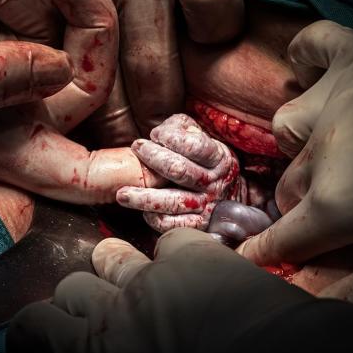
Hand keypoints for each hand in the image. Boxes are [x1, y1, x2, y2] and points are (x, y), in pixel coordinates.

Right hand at [0, 0, 158, 202]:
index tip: (177, 153)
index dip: (138, 172)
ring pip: (69, 27)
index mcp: (7, 146)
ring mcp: (28, 72)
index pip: (89, 176)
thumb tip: (56, 69)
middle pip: (97, 79)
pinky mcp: (24, 32)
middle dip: (82, 15)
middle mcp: (27, 116)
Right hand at [7, 228, 312, 352]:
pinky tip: (196, 272)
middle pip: (72, 286)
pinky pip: (170, 243)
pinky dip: (178, 257)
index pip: (37, 325)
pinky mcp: (194, 253)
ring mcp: (153, 274)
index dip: (32, 329)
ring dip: (121, 270)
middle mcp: (114, 307)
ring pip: (113, 255)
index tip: (37, 337)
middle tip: (103, 314)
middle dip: (81, 299)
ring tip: (146, 286)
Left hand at [116, 114, 244, 231]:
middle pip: (179, 170)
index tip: (156, 134)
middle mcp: (213, 182)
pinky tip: (143, 211)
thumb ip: (183, 128)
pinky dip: (155, 219)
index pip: (195, 146)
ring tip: (122, 193)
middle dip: (154, 158)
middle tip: (136, 149)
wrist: (230, 194)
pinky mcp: (199, 224)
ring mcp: (207, 205)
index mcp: (218, 158)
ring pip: (173, 201)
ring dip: (144, 197)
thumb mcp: (203, 138)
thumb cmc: (206, 160)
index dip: (172, 137)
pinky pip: (173, 224)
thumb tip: (159, 132)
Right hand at [236, 20, 352, 275]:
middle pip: (288, 188)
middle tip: (335, 213)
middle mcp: (319, 151)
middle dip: (300, 208)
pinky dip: (307, 56)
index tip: (249, 261)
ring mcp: (335, 98)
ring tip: (330, 150)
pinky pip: (314, 44)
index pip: (282, 239)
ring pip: (288, 125)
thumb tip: (308, 300)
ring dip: (300, 145)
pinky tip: (311, 71)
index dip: (264, 254)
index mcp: (335, 205)